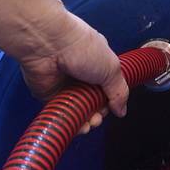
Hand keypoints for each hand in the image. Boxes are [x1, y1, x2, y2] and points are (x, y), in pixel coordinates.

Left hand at [13, 0, 128, 132]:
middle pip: (93, 102)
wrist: (48, 44)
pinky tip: (78, 125)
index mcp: (98, 64)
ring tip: (89, 123)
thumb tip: (121, 110)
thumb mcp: (111, 68)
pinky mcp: (48, 95)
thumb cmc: (81, 48)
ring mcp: (64, 85)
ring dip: (86, 120)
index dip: (111, 100)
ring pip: (78, 110)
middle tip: (98, 116)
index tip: (112, 106)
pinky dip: (71, 121)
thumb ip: (119, 92)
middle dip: (98, 113)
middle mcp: (81, 75)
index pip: (107, 88)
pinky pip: (62, 112)